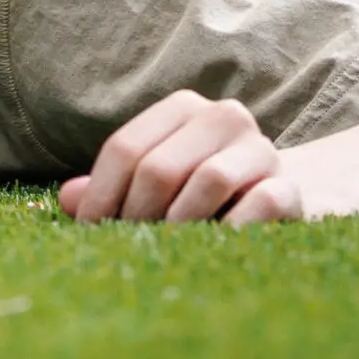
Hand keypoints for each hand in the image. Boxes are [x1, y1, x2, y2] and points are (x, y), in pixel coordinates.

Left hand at [57, 90, 304, 225]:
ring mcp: (262, 149)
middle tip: (128, 247)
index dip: (101, 195)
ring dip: (180, 224)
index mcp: (183, 108)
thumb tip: (67, 199)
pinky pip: (261, 204)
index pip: (125, 148)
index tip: (90, 233)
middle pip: (160, 166)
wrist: (276, 204)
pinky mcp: (291, 186)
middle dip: (136, 214)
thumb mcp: (154, 185)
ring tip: (166, 249)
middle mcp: (224, 117)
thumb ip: (110, 187)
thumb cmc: (198, 196)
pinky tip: (214, 249)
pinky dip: (232, 229)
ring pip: (210, 180)